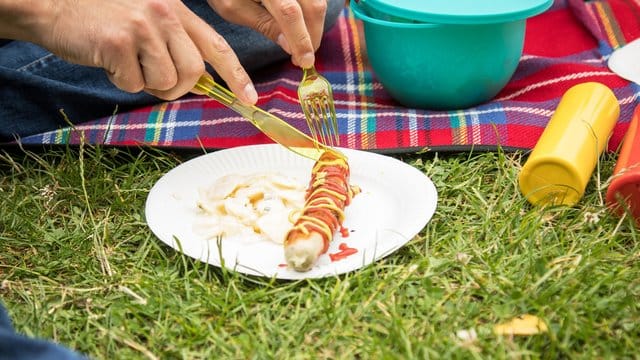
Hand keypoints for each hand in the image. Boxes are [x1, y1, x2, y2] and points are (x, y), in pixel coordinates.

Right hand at [24, 0, 257, 102]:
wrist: (55, 5)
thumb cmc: (103, 18)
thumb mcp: (148, 20)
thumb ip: (176, 45)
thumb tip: (199, 83)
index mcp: (177, 10)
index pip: (217, 46)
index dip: (237, 75)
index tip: (250, 99)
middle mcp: (165, 13)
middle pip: (194, 72)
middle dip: (178, 87)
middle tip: (154, 79)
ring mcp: (143, 26)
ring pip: (167, 82)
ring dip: (148, 84)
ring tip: (127, 63)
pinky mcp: (120, 42)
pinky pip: (136, 85)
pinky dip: (123, 82)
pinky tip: (109, 61)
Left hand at [207, 0, 326, 68]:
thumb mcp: (234, 8)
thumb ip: (265, 25)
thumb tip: (290, 47)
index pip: (290, 14)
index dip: (301, 40)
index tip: (305, 62)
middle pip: (314, 5)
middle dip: (314, 34)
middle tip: (305, 56)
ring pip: (319, 0)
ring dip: (315, 23)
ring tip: (302, 41)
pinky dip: (313, 10)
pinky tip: (303, 23)